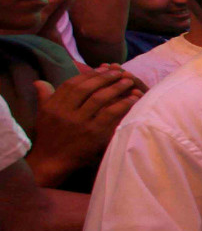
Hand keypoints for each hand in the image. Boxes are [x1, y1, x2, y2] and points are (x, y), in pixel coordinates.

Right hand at [28, 68, 143, 184]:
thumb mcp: (42, 115)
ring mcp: (79, 123)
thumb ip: (44, 97)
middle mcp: (65, 112)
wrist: (51, 162)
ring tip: (129, 81)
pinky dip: (123, 104)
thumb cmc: (49, 137)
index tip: (103, 68)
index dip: (89, 74)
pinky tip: (133, 98)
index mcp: (53, 105)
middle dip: (105, 77)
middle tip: (119, 71)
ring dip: (116, 87)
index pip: (73, 84)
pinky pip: (110, 114)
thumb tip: (40, 81)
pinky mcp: (93, 133)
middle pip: (87, 88)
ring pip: (99, 98)